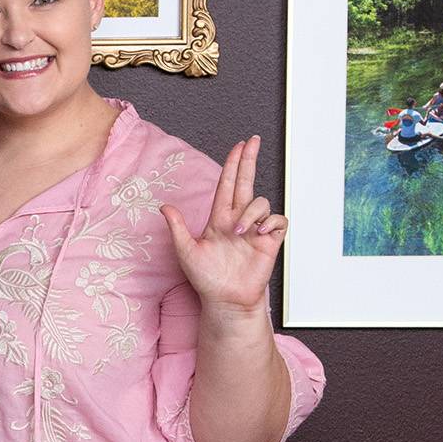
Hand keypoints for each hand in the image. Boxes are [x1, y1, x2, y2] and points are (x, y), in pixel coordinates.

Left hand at [160, 135, 286, 315]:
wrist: (226, 301)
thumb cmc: (206, 279)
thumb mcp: (186, 252)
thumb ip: (178, 228)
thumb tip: (164, 207)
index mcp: (219, 219)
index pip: (227, 185)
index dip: (233, 165)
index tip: (239, 146)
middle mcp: (238, 220)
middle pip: (246, 183)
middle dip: (249, 161)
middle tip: (253, 140)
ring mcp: (255, 230)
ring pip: (261, 202)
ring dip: (251, 212)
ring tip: (241, 231)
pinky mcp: (270, 241)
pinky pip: (278, 220)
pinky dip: (271, 222)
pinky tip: (260, 232)